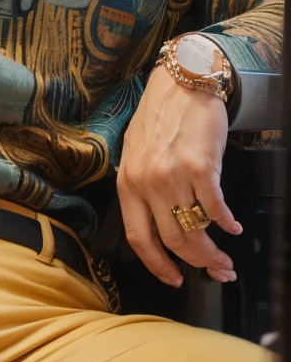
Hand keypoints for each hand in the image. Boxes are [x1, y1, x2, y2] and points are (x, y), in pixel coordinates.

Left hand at [116, 63, 242, 286]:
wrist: (183, 82)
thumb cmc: (161, 115)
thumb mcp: (138, 151)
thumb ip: (143, 186)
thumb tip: (160, 224)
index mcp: (128, 181)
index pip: (138, 237)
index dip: (156, 265)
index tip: (172, 278)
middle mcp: (147, 181)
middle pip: (171, 240)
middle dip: (195, 263)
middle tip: (214, 271)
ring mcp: (173, 175)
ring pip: (194, 230)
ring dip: (214, 251)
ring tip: (226, 258)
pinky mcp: (200, 167)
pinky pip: (215, 208)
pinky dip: (227, 223)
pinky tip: (234, 227)